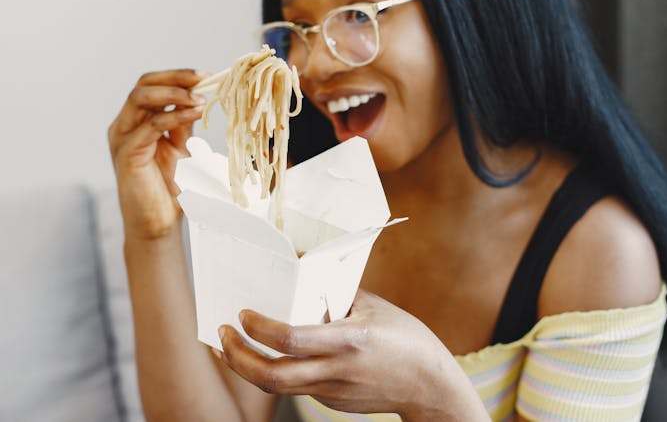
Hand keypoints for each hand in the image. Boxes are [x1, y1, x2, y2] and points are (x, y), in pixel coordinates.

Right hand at [108, 69, 206, 239]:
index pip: (151, 85)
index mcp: (136, 121)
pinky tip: (195, 113)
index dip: (177, 76)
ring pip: (140, 98)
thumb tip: (198, 97)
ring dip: (173, 93)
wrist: (160, 223)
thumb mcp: (182, 148)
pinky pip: (150, 126)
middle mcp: (125, 125)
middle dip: (175, 77)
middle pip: (143, 85)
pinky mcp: (127, 154)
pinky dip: (174, 116)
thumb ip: (183, 124)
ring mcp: (123, 138)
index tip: (207, 75)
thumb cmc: (171, 189)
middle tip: (203, 77)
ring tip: (200, 96)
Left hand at [216, 290, 486, 419]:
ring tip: (233, 345)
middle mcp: (336, 371)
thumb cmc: (407, 340)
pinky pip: (296, 386)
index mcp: (349, 341)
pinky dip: (276, 370)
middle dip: (238, 356)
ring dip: (247, 366)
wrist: (430, 385)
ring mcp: (332, 392)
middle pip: (271, 376)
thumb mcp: (375, 308)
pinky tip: (272, 354)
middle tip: (222, 334)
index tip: (244, 313)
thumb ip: (339, 296)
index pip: (291, 340)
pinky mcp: (332, 402)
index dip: (260, 328)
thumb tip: (306, 278)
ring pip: (277, 386)